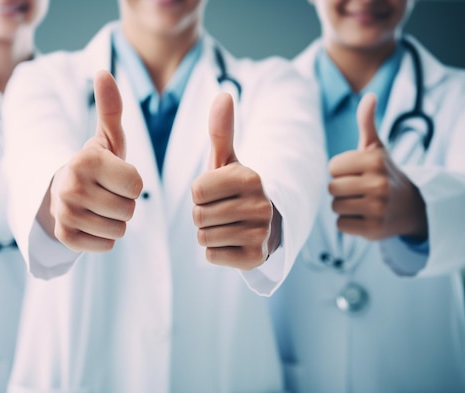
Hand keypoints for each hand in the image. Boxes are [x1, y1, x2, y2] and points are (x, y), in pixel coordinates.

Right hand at [48, 70, 142, 251]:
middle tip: (106, 194)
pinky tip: (91, 223)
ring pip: (119, 230)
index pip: (137, 186)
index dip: (132, 183)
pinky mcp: (64, 237)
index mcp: (84, 160)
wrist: (61, 192)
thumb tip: (103, 72)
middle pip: (129, 210)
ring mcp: (64, 214)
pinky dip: (103, 239)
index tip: (115, 176)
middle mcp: (70, 187)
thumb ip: (111, 108)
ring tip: (99, 208)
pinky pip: (105, 246)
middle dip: (124, 203)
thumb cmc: (95, 165)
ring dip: (115, 222)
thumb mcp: (107, 139)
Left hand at [191, 93, 278, 269]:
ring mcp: (260, 234)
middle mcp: (260, 205)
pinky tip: (232, 242)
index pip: (197, 190)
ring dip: (208, 233)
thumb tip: (223, 94)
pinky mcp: (255, 258)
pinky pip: (212, 256)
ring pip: (203, 237)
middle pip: (198, 216)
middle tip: (222, 211)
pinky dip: (216, 252)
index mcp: (250, 178)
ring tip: (227, 226)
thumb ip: (221, 131)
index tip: (217, 193)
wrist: (266, 224)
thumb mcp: (227, 160)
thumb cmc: (236, 189)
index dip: (200, 193)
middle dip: (202, 215)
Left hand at [328, 93, 427, 240]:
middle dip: (340, 189)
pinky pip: (341, 225)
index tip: (356, 172)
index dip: (340, 170)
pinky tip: (364, 217)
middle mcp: (379, 183)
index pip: (332, 167)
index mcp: (375, 160)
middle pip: (331, 188)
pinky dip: (348, 223)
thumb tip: (369, 95)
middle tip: (358, 189)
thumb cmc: (384, 173)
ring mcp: (378, 208)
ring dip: (344, 206)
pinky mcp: (374, 229)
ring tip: (362, 202)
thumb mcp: (377, 148)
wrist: (412, 207)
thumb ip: (367, 123)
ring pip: (335, 206)